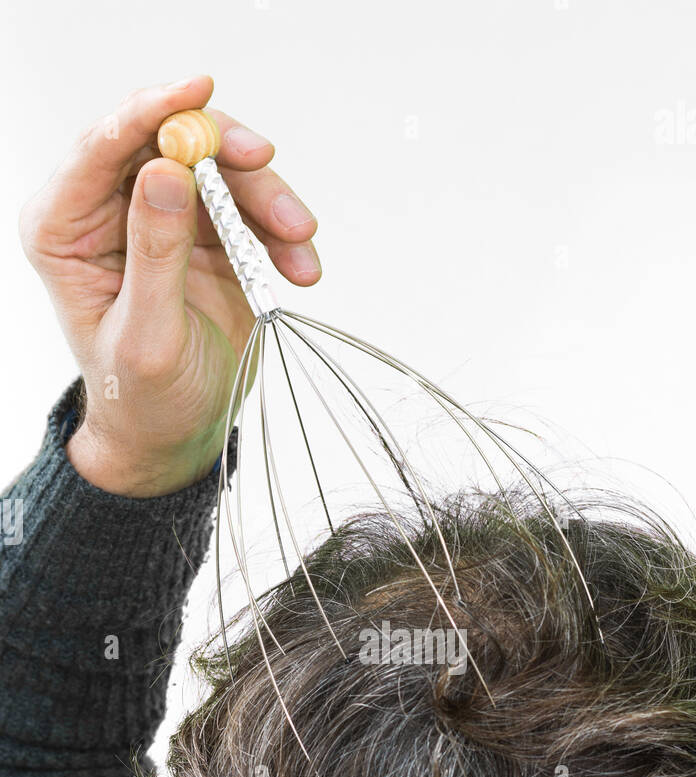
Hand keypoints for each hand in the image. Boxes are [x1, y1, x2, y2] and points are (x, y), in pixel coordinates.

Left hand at [19, 76, 320, 495]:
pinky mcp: (207, 236)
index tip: (197, 92)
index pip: (103, 146)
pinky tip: (299, 268)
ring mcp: (164, 218)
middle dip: (227, 154)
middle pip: (170, 143)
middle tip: (268, 165)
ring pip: (220, 171)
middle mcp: (112, 210)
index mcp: (67, 227)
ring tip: (298, 245)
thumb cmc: (141, 398)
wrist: (173, 434)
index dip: (152, 111)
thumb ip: (155, 255)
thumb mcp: (147, 336)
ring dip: (268, 200)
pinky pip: (251, 209)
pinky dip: (281, 233)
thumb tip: (168, 171)